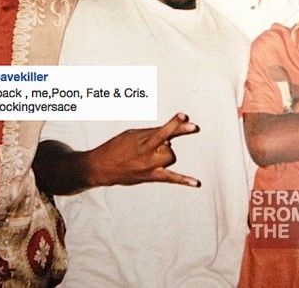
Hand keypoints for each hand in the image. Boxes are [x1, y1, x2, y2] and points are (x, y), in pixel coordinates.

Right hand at [85, 113, 200, 187]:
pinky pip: (171, 179)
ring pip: (170, 158)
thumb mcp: (131, 134)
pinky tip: (196, 182)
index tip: (183, 116)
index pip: (162, 131)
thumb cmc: (116, 147)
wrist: (101, 167)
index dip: (174, 123)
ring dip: (165, 154)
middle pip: (169, 146)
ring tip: (153, 153)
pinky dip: (184, 180)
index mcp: (142, 141)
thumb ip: (151, 134)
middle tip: (158, 142)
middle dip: (166, 142)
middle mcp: (147, 155)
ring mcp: (150, 167)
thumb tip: (169, 135)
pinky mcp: (151, 177)